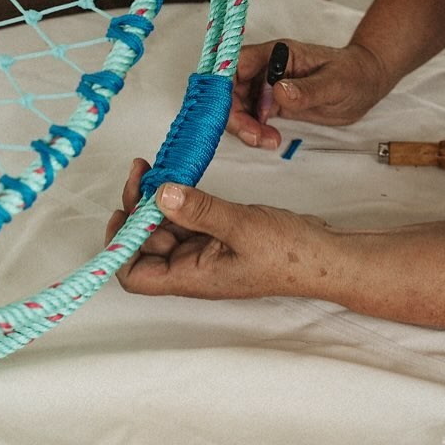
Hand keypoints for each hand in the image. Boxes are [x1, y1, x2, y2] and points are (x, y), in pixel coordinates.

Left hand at [105, 159, 329, 298]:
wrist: (324, 256)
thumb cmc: (288, 254)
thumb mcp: (241, 227)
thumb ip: (199, 210)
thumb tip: (159, 194)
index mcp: (191, 277)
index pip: (135, 275)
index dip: (121, 246)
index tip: (125, 208)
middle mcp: (192, 268)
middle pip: (145, 244)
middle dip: (138, 209)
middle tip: (142, 171)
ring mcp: (205, 252)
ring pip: (166, 227)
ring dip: (157, 199)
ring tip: (156, 167)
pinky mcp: (218, 235)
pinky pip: (187, 218)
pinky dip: (179, 198)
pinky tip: (179, 177)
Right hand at [227, 39, 389, 149]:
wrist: (364, 84)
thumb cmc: (353, 74)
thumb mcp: (335, 82)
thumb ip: (307, 89)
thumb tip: (279, 92)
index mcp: (275, 53)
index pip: (236, 64)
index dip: (223, 85)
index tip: (225, 109)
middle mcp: (265, 67)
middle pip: (230, 88)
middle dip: (234, 114)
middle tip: (254, 136)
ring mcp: (266, 86)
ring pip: (238, 106)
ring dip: (244, 126)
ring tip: (268, 141)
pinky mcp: (272, 103)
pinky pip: (251, 117)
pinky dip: (254, 131)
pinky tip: (270, 140)